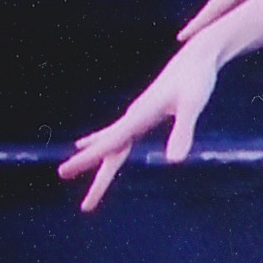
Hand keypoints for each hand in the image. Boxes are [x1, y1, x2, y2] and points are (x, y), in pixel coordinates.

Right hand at [59, 40, 222, 212]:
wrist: (199, 53)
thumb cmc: (198, 78)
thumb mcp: (193, 105)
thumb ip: (183, 131)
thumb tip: (175, 162)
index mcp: (139, 116)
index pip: (110, 143)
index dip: (87, 158)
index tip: (64, 171)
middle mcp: (133, 115)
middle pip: (109, 151)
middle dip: (98, 179)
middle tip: (86, 208)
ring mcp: (137, 113)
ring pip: (111, 141)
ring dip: (95, 158)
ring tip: (71, 169)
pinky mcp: (145, 111)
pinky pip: (119, 133)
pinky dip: (104, 140)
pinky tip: (98, 142)